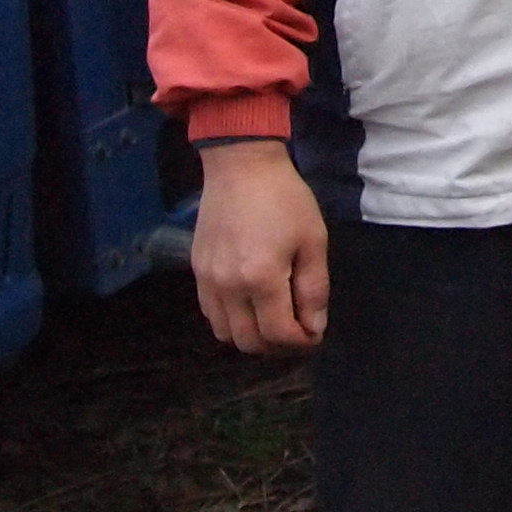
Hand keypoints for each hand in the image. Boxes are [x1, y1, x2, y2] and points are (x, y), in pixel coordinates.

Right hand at [192, 139, 330, 353]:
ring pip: (226, 334)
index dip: (301, 342)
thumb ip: (314, 288)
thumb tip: (314, 327)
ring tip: (274, 321)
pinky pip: (211, 314)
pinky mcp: (197, 271)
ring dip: (252, 337)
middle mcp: (228, 287)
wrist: (241, 165)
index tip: (314, 334)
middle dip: (277, 347)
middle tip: (296, 332)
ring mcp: (208, 281)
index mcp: (261, 278)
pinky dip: (231, 321)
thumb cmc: (284, 198)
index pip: (279, 334)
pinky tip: (250, 306)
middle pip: (249, 342)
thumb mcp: (313, 239)